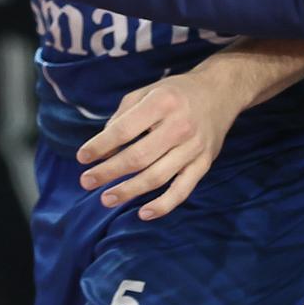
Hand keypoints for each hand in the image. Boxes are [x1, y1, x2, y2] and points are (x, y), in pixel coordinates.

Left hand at [76, 69, 245, 219]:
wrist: (221, 91)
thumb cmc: (176, 93)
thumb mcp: (147, 92)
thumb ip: (122, 117)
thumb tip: (102, 149)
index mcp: (162, 103)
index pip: (123, 130)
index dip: (99, 146)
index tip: (82, 158)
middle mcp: (179, 125)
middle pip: (137, 157)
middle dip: (108, 172)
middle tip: (86, 182)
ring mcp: (194, 147)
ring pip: (156, 177)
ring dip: (128, 191)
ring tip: (106, 199)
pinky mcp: (204, 163)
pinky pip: (182, 190)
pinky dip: (163, 205)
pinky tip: (143, 213)